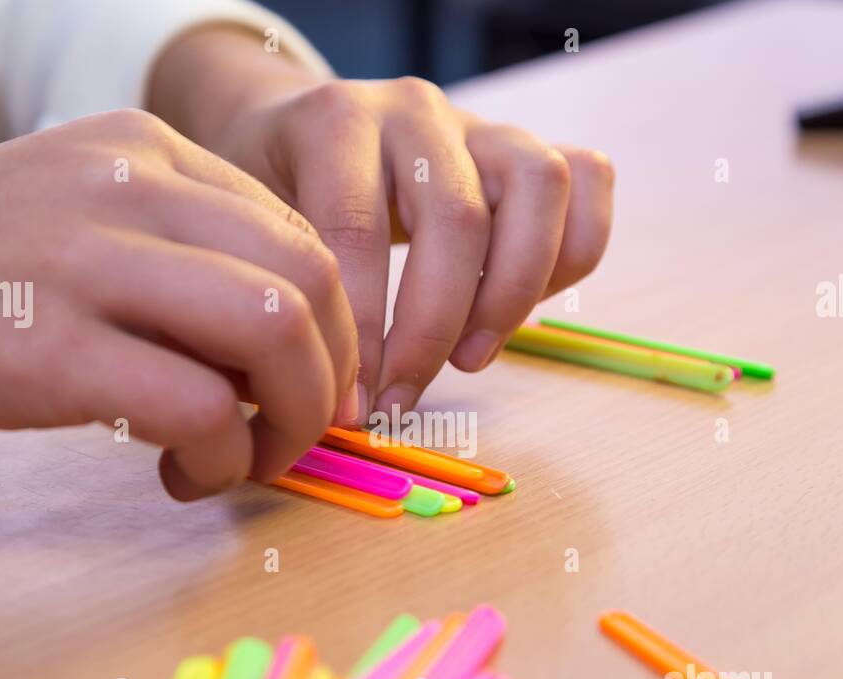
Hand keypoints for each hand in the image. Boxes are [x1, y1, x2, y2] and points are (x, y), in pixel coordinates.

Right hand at [0, 110, 358, 498]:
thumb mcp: (73, 226)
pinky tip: (178, 475)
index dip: (331, 328)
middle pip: (312, 276)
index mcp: (143, 151)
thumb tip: (272, 352)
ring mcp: (88, 261)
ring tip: (242, 459)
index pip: (299, 232)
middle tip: (293, 433)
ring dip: (291, 418)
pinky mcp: (49, 349)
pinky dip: (220, 458)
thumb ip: (174, 263)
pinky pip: (199, 406)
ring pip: (275, 329)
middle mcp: (130, 186)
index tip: (307, 389)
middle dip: (330, 375)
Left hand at [152, 26, 614, 424]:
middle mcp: (414, 110)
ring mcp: (480, 123)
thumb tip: (322, 404)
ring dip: (514, 292)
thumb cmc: (275, 196)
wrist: (299, 132)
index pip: (358, 228)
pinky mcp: (528, 146)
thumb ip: (287, 294)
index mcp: (335, 121)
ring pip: (540, 186)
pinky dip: (572, 254)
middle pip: (458, 218)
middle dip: (433, 329)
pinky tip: (521, 310)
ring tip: (470, 358)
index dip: (364, 330)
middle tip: (403, 398)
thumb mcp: (254, 231)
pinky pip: (587, 182)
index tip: (354, 404)